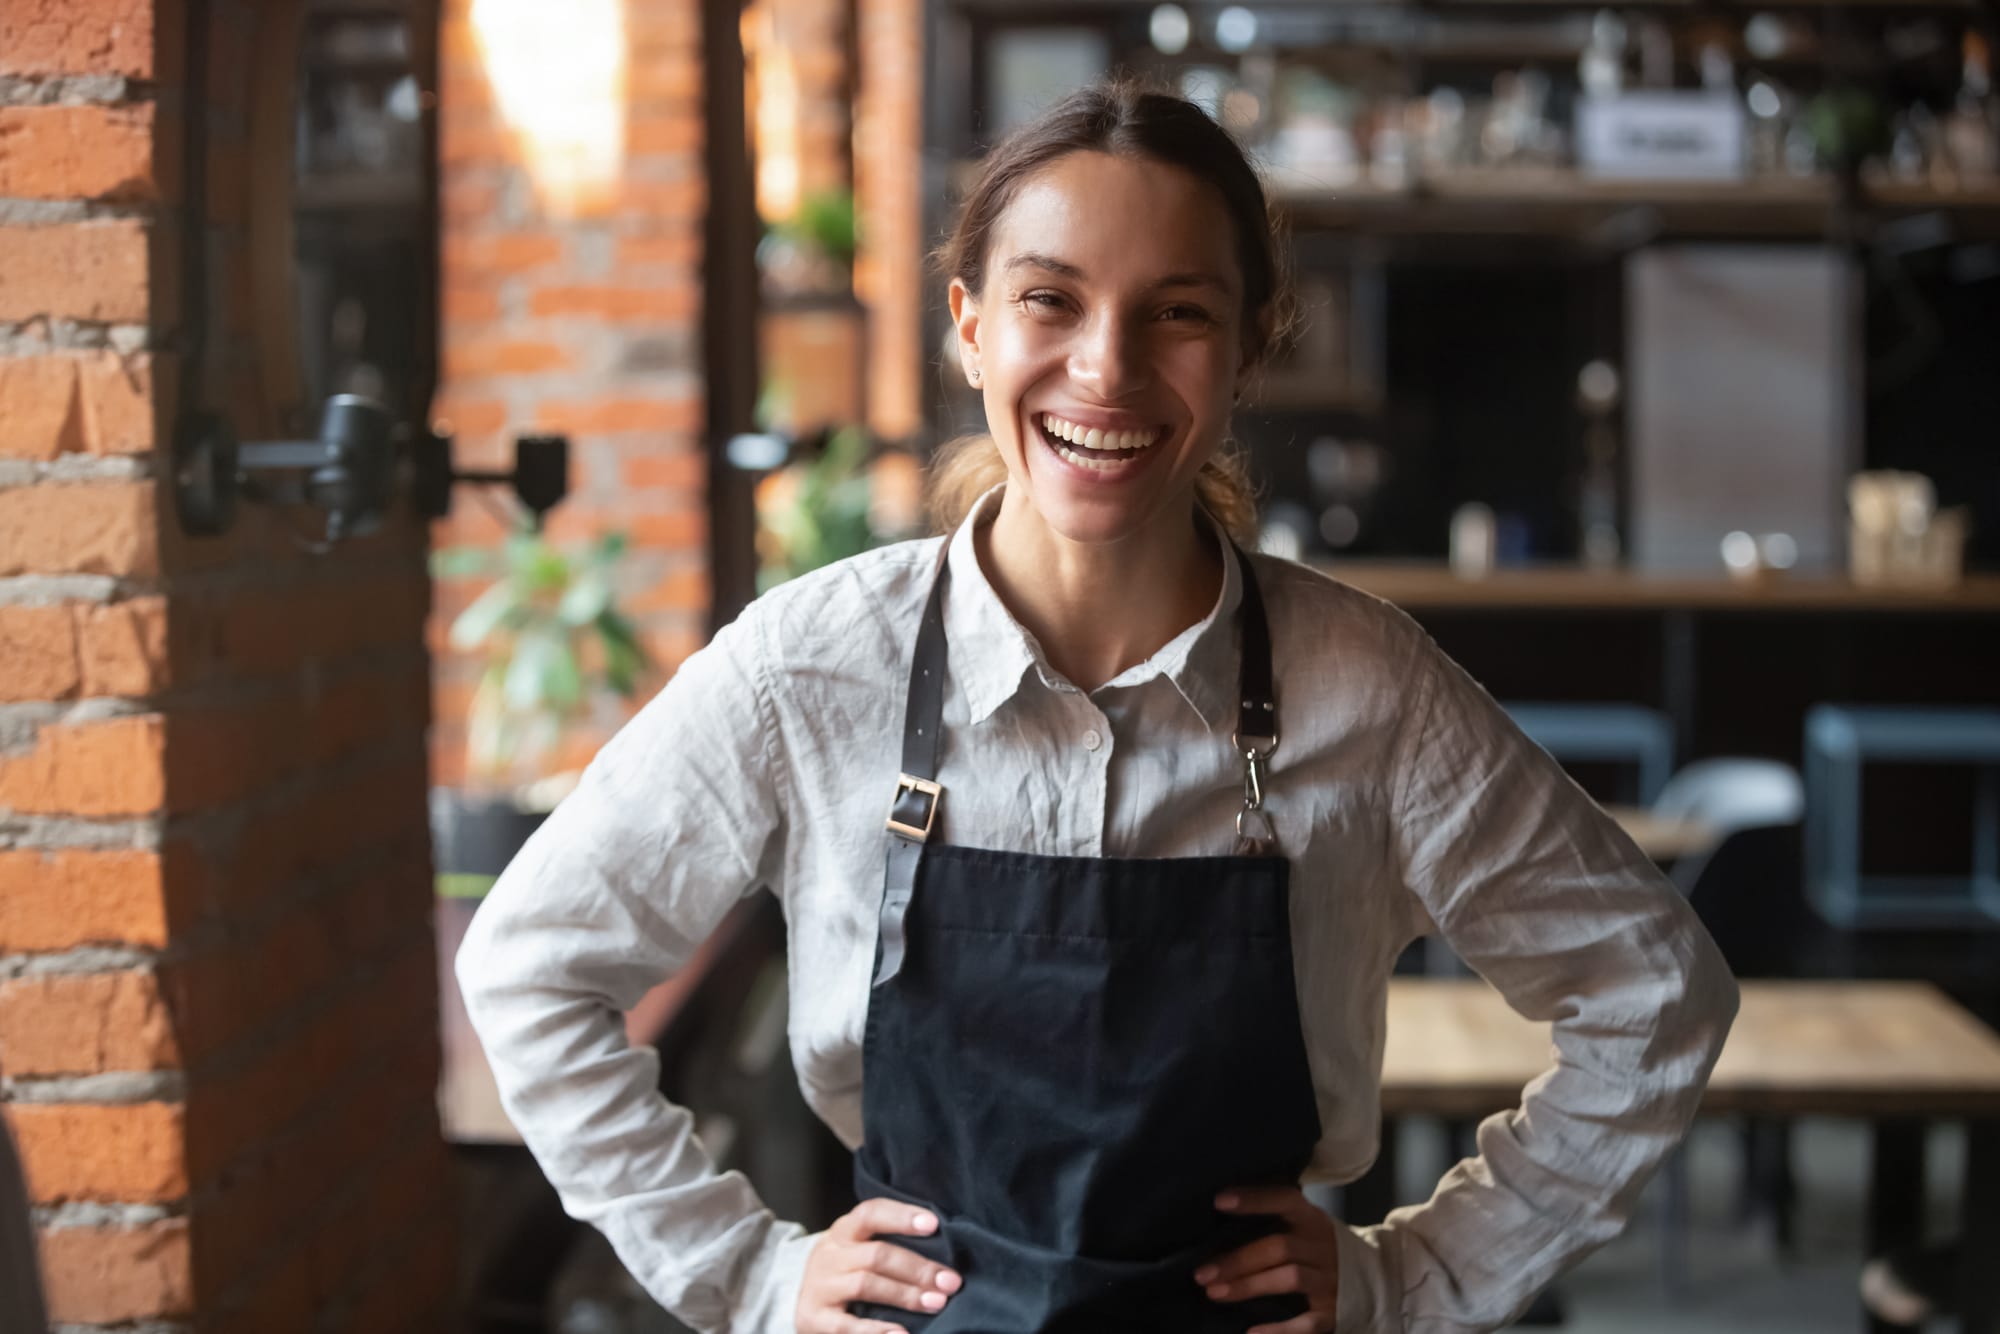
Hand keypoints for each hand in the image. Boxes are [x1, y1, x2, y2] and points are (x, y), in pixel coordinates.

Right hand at [796, 1198, 961, 1333]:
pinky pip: (847, 1325)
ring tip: (936, 1303)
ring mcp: (820, 1286)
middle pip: (876, 1255)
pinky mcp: (814, 1318)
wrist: (805, 1304)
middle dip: (918, 1268)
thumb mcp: (858, 1251)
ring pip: (866, 1284)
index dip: (901, 1216)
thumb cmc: (846, 1273)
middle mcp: (829, 1255)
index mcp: (843, 1232)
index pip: (870, 1213)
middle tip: (951, 1282)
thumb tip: (943, 1253)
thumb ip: (889, 1245)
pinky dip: (876, 1330)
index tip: (934, 1224)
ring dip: (905, 1295)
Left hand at [1194, 1186, 1340, 1333]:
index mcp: (1312, 1219)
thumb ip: (1274, 1218)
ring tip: (1214, 1292)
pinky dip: (1280, 1329)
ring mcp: (1330, 1280)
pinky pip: (1307, 1323)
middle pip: (1280, 1247)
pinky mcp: (1332, 1312)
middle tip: (1202, 1273)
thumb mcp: (1306, 1225)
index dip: (1254, 1199)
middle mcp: (1322, 1247)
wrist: (1375, 1280)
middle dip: (1238, 1259)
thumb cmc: (1319, 1248)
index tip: (1219, 1201)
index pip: (1284, 1200)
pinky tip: (1251, 1332)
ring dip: (1249, 1285)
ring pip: (1290, 1278)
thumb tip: (1218, 1214)